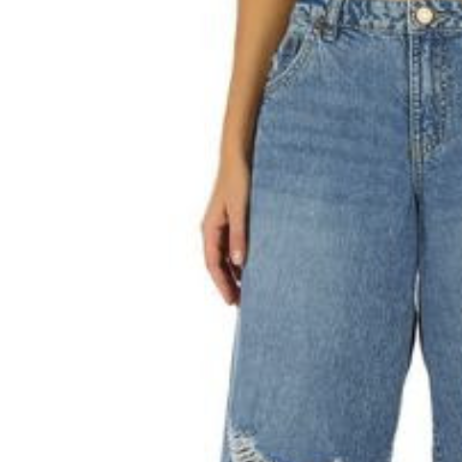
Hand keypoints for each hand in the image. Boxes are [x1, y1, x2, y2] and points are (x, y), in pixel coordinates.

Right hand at [201, 157, 250, 305]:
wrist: (239, 157)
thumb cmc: (238, 180)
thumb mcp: (240, 210)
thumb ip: (239, 236)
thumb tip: (239, 263)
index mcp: (210, 229)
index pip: (213, 265)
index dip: (222, 285)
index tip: (232, 302)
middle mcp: (213, 230)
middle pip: (218, 265)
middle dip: (228, 284)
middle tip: (241, 303)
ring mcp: (221, 226)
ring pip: (225, 257)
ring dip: (234, 274)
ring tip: (247, 291)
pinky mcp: (231, 221)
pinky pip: (233, 247)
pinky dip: (240, 261)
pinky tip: (251, 269)